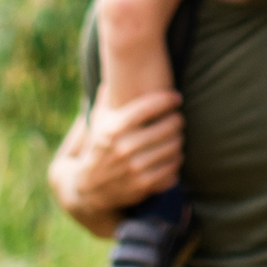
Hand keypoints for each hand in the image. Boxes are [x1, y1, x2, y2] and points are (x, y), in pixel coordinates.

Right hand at [64, 90, 184, 215]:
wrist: (87, 190)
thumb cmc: (98, 149)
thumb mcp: (97, 124)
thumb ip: (107, 100)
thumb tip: (113, 75)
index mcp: (112, 130)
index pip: (148, 107)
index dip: (167, 99)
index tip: (175, 98)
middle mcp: (123, 148)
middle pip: (169, 125)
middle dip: (176, 120)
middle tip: (177, 118)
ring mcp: (134, 168)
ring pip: (175, 146)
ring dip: (178, 139)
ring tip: (175, 136)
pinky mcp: (143, 185)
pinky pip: (174, 167)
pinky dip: (176, 160)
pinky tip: (172, 155)